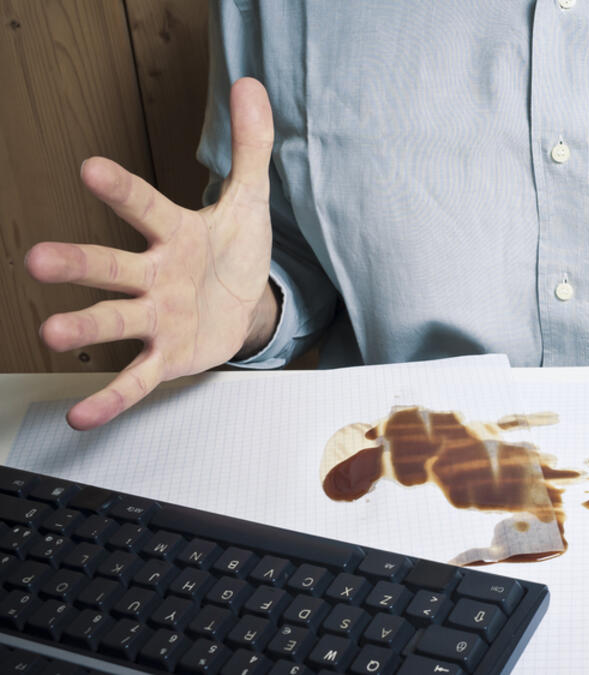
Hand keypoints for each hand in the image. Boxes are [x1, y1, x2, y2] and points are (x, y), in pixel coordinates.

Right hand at [25, 78, 276, 429]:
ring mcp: (155, 318)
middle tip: (37, 259)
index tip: (90, 168)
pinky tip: (81, 415)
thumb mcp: (249, 201)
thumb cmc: (233, 251)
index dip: (122, 191)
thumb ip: (249, 147)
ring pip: (115, 320)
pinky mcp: (166, 356)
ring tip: (51, 332)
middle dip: (78, 264)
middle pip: (112, 267)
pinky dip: (111, 397)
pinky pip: (136, 378)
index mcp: (175, 234)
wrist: (243, 305)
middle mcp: (154, 275)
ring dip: (84, 326)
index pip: (148, 208)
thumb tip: (250, 86)